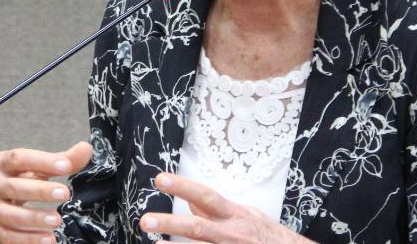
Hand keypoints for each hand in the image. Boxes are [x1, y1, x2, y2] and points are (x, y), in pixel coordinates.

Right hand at [0, 141, 92, 243]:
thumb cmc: (19, 180)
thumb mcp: (37, 167)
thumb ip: (62, 159)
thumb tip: (86, 149)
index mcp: (1, 163)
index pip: (20, 158)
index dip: (43, 161)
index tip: (66, 166)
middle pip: (15, 187)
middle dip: (41, 191)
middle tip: (65, 194)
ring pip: (10, 215)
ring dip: (35, 218)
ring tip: (57, 220)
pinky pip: (8, 236)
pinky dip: (28, 239)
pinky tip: (48, 239)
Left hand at [140, 173, 313, 243]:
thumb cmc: (270, 236)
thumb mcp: (247, 216)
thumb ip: (219, 212)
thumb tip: (193, 206)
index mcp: (236, 215)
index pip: (206, 196)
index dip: (183, 187)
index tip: (161, 180)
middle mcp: (232, 234)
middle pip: (198, 227)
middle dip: (171, 223)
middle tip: (146, 220)